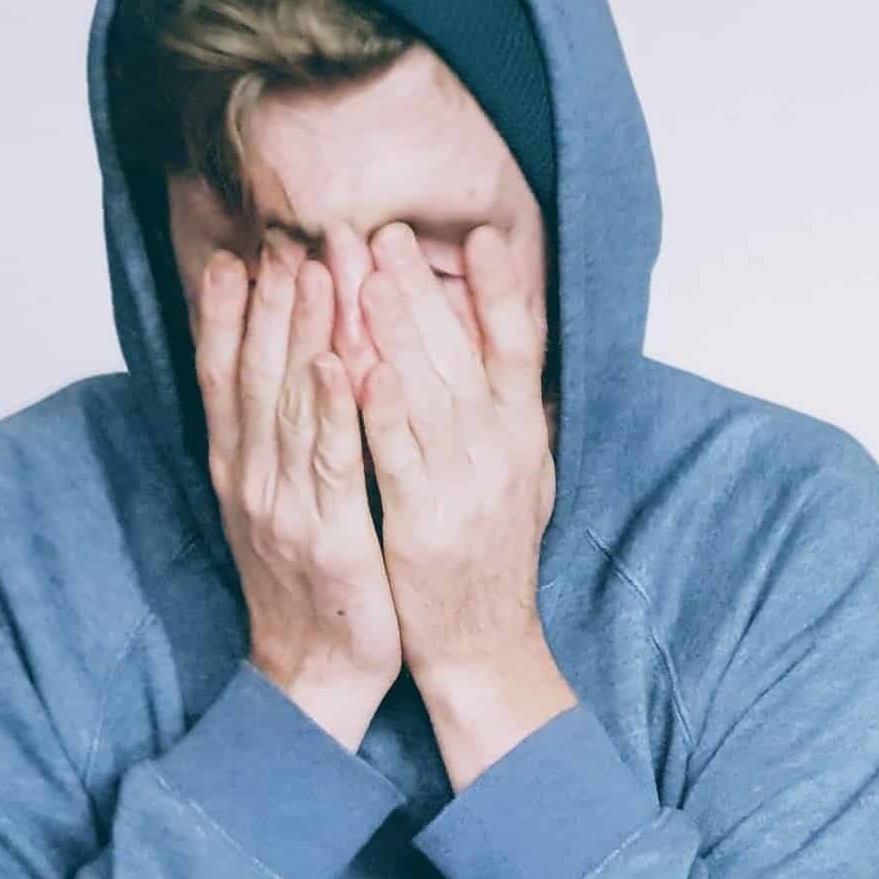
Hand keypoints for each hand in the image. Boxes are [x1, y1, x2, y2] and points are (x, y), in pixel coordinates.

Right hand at [195, 239, 401, 749]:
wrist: (313, 675)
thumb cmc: (308, 587)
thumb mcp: (277, 508)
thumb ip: (274, 444)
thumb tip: (278, 378)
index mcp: (238, 470)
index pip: (225, 376)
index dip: (228, 314)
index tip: (237, 252)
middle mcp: (252, 480)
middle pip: (254, 374)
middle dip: (269, 302)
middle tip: (284, 237)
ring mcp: (285, 507)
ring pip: (290, 404)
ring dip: (301, 333)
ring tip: (314, 270)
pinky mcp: (329, 536)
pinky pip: (332, 462)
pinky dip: (333, 410)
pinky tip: (339, 362)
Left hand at [360, 221, 573, 788]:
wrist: (484, 647)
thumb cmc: (491, 561)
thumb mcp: (524, 480)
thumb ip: (512, 419)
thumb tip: (511, 355)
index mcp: (523, 438)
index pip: (520, 347)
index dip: (502, 290)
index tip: (481, 235)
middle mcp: (502, 454)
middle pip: (463, 354)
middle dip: (421, 288)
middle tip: (384, 231)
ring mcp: (466, 487)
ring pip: (428, 393)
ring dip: (395, 330)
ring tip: (363, 271)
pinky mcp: (425, 522)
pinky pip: (398, 456)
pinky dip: (380, 409)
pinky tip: (355, 365)